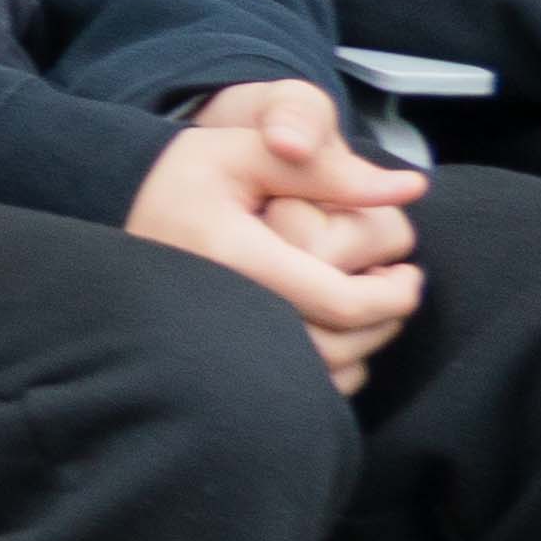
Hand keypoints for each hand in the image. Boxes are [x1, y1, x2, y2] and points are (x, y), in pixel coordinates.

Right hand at [128, 79, 425, 396]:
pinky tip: (330, 330)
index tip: (408, 270)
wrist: (127, 218)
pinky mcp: (217, 369)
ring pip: (321, 374)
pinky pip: (298, 391)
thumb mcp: (249, 150)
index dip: (395, 293)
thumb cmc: (191, 179)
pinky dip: (333, 368)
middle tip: (396, 283)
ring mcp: (216, 347)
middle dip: (385, 315)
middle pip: (340, 344)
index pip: (344, 302)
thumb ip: (331, 168)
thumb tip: (412, 189)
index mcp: (231, 257)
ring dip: (363, 343)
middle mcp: (222, 313)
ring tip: (365, 302)